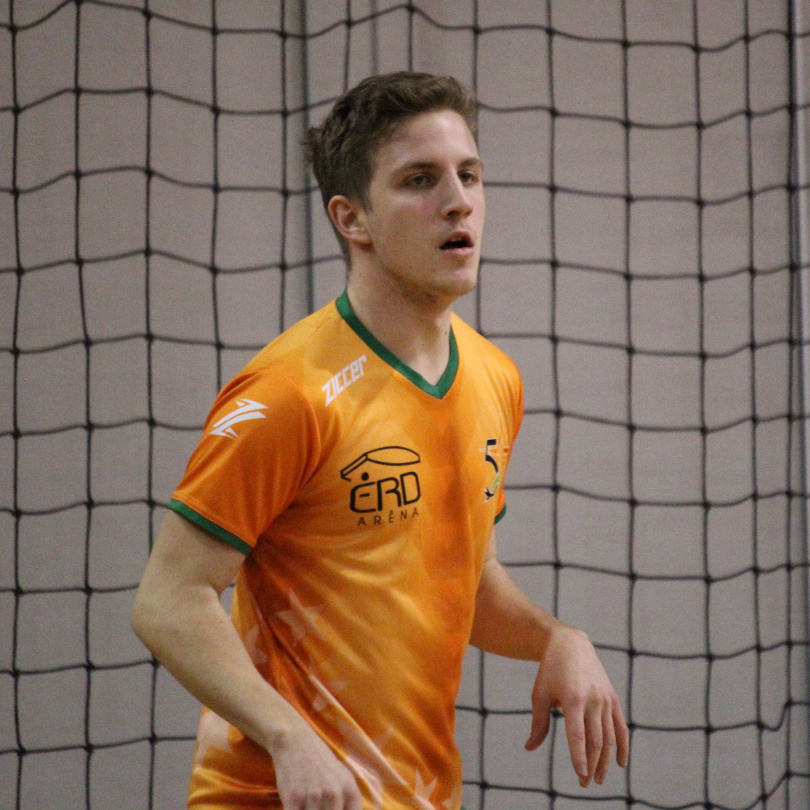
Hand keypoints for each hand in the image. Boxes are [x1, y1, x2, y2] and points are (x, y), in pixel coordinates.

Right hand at [268, 721, 362, 808]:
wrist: (295, 742)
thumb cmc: (320, 761)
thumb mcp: (343, 777)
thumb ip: (349, 801)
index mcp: (349, 789)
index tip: (332, 809)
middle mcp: (334, 794)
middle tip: (319, 805)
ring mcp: (314, 796)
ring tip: (308, 804)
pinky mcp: (294, 798)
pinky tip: (297, 805)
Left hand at [524, 624, 628, 787]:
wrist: (570, 644)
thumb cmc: (550, 671)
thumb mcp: (540, 694)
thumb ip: (539, 723)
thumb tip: (530, 747)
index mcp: (572, 698)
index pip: (578, 734)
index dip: (579, 755)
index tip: (580, 773)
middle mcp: (592, 700)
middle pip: (595, 740)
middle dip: (591, 765)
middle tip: (583, 783)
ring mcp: (605, 699)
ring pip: (609, 737)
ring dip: (605, 761)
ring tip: (597, 779)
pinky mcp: (613, 698)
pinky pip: (621, 726)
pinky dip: (623, 746)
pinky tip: (620, 763)